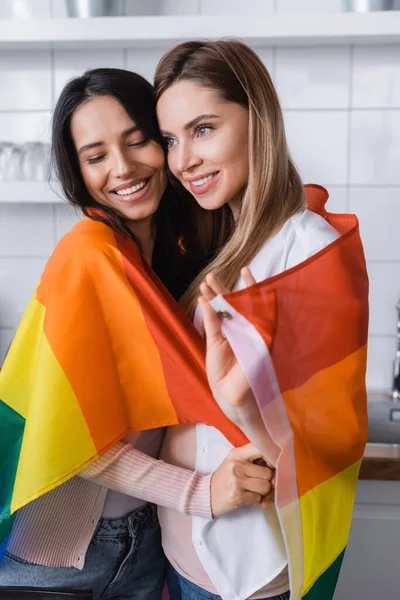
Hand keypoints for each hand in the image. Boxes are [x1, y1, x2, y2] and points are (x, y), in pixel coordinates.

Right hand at [199, 268, 279, 466]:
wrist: (238, 403)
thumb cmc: (252, 390)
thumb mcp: (251, 375)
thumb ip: (251, 357)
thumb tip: (259, 344)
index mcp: (258, 337)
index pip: (258, 308)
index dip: (254, 290)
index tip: (248, 274)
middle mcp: (245, 333)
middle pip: (237, 305)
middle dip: (228, 288)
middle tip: (217, 273)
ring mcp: (231, 337)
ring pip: (223, 311)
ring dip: (214, 297)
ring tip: (205, 280)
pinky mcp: (218, 343)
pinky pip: (213, 322)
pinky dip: (207, 310)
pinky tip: (201, 299)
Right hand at [210, 443, 274, 517]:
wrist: (205, 494)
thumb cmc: (225, 478)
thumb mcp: (234, 462)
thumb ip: (253, 460)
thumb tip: (276, 469)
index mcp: (237, 454)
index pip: (262, 449)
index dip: (271, 459)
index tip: (270, 466)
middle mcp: (236, 465)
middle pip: (268, 473)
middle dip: (267, 481)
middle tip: (260, 483)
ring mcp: (236, 481)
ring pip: (265, 486)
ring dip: (263, 492)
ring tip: (254, 491)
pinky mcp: (237, 496)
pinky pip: (258, 498)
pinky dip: (256, 500)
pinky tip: (248, 498)